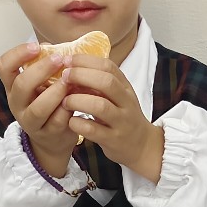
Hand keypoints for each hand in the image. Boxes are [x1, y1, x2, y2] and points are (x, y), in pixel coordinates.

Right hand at [0, 42, 80, 177]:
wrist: (51, 140)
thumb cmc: (48, 105)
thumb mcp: (41, 85)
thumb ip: (46, 68)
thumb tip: (60, 46)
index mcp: (13, 87)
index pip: (4, 66)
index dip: (17, 54)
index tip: (36, 46)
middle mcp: (17, 104)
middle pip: (22, 85)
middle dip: (42, 70)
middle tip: (60, 60)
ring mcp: (31, 121)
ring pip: (39, 107)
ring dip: (56, 92)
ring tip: (70, 82)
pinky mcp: (48, 134)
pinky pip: (57, 121)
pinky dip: (68, 109)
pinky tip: (77, 100)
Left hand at [60, 56, 162, 181]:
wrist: (142, 146)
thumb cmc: (123, 117)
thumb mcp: (119, 96)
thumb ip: (101, 82)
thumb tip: (71, 65)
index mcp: (126, 88)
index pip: (108, 66)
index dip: (85, 60)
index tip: (67, 60)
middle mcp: (126, 103)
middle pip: (106, 83)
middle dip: (81, 76)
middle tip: (64, 77)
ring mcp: (121, 122)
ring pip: (100, 106)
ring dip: (78, 100)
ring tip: (65, 101)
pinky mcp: (113, 140)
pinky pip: (93, 130)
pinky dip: (78, 123)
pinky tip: (71, 121)